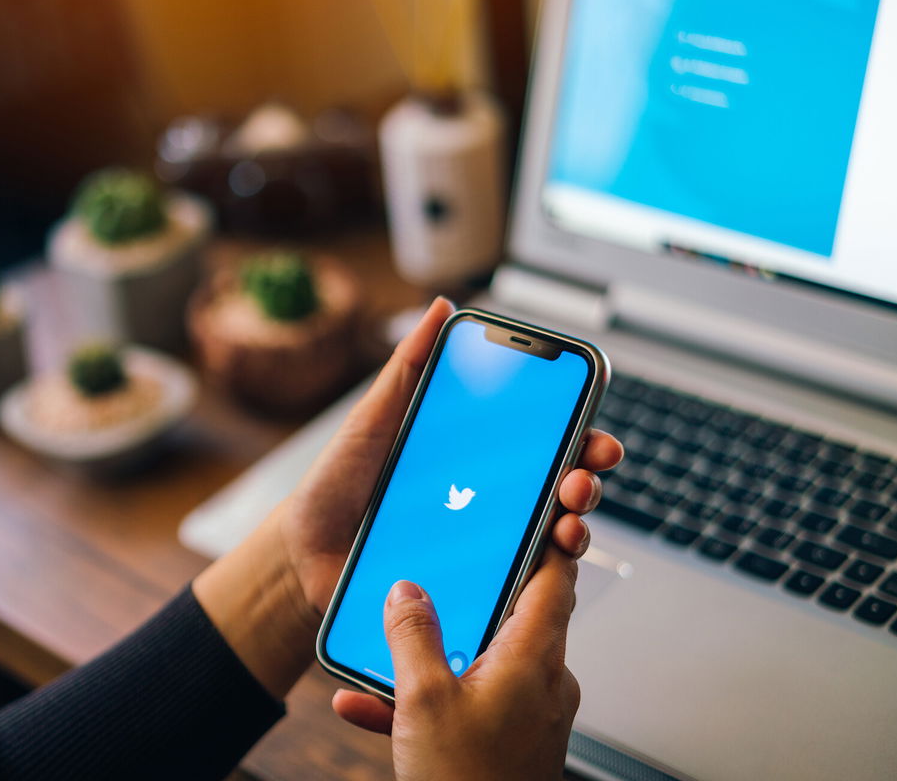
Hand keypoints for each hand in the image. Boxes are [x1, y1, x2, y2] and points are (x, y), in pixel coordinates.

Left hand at [194, 298, 621, 699]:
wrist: (301, 551)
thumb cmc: (338, 482)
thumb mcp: (373, 418)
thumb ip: (409, 367)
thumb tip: (443, 307)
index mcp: (471, 456)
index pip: (541, 443)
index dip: (578, 437)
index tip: (594, 434)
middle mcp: (485, 500)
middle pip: (557, 490)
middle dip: (585, 482)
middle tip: (581, 479)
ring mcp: (479, 545)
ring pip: (546, 540)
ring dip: (573, 530)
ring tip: (565, 525)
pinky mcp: (464, 587)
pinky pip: (510, 588)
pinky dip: (535, 581)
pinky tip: (538, 570)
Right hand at [333, 553, 582, 780]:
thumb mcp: (423, 700)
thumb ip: (413, 636)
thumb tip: (406, 590)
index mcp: (534, 659)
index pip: (555, 579)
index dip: (549, 539)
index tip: (540, 506)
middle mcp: (543, 682)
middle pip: (514, 615)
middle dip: (469, 596)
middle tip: (439, 569)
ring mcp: (529, 714)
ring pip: (480, 661)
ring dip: (432, 654)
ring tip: (383, 652)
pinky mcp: (509, 741)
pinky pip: (467, 702)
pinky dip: (426, 698)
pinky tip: (368, 705)